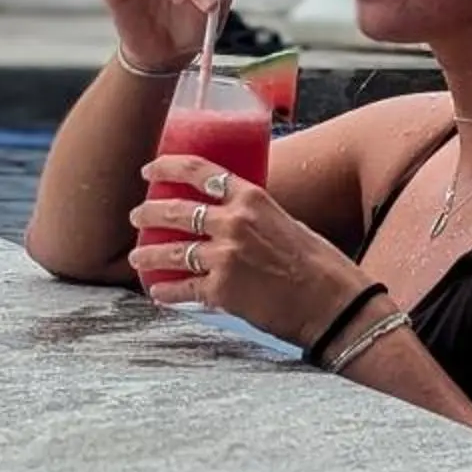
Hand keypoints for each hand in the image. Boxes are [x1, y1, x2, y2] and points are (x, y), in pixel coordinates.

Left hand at [130, 156, 360, 346]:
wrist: (335, 305)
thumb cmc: (321, 265)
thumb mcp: (288, 222)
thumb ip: (256, 216)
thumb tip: (233, 218)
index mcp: (253, 198)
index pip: (199, 171)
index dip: (167, 167)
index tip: (150, 170)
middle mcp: (234, 223)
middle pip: (176, 210)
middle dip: (148, 212)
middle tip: (137, 216)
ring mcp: (225, 257)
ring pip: (171, 251)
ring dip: (147, 255)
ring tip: (137, 259)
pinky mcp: (222, 291)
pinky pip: (183, 289)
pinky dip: (166, 292)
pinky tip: (157, 293)